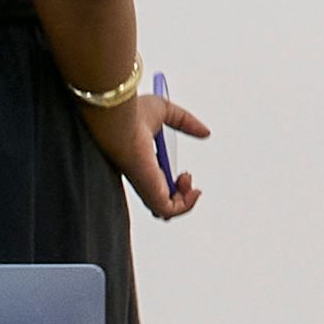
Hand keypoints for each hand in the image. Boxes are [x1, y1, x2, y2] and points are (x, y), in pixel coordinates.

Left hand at [84, 80, 209, 222]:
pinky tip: (192, 190)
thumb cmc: (131, 115)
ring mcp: (145, 187)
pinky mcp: (150, 193)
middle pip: (159, 199)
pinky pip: (169, 210)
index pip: (153, 182)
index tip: (183, 171)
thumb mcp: (165, 112)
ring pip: (165, 209)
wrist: (119, 122)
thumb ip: (185, 122)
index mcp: (140, 161)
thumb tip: (205, 132)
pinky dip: (185, 205)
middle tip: (185, 177)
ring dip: (185, 199)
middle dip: (180, 194)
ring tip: (187, 180)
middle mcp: (141, 177)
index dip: (171, 182)